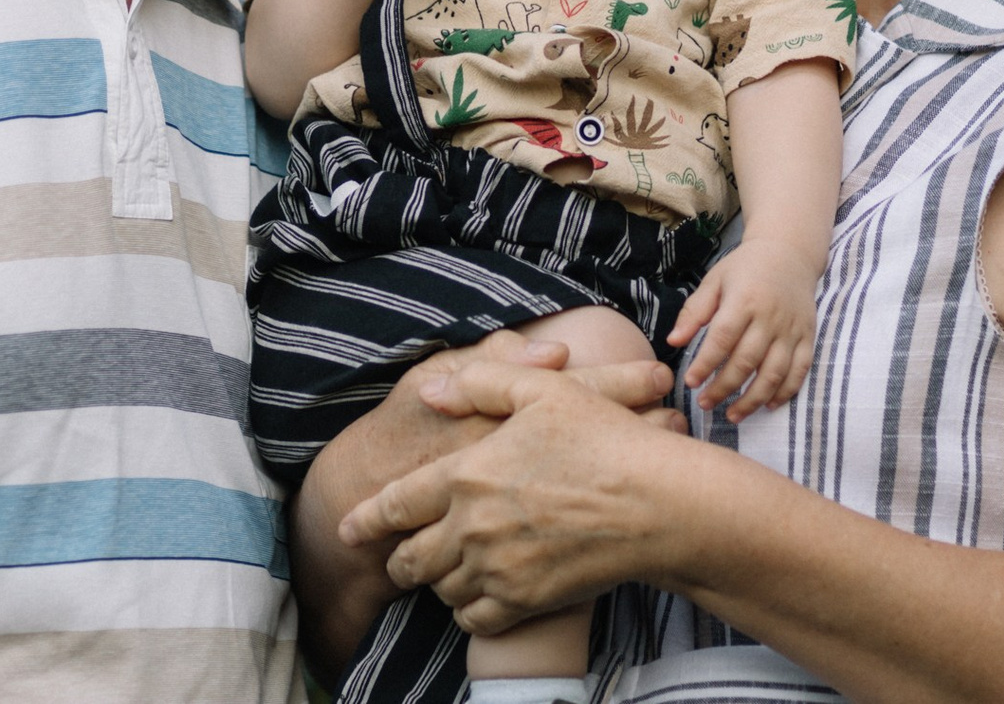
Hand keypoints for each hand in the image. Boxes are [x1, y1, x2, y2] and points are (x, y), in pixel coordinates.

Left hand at [338, 358, 687, 637]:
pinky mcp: (526, 600)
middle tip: (396, 563)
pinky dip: (470, 611)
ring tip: (445, 574)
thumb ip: (479, 384)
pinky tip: (479, 598)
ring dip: (438, 583)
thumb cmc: (602, 440)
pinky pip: (477, 619)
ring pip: (443, 589)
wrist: (656, 504)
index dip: (367, 519)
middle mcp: (472, 526)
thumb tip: (431, 389)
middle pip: (412, 558)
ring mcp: (497, 568)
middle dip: (398, 561)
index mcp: (466, 473)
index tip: (347, 531)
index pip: (397, 504)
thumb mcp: (541, 391)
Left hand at [667, 236, 820, 419]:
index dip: (706, 364)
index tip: (690, 382)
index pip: (722, 339)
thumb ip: (694, 311)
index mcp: (744, 300)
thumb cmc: (745, 267)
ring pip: (774, 372)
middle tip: (705, 404)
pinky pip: (800, 370)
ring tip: (733, 415)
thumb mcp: (715, 280)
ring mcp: (792, 329)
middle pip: (747, 361)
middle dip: (724, 388)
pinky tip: (769, 405)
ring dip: (753, 399)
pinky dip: (785, 391)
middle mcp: (770, 317)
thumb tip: (673, 342)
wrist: (789, 253)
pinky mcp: (808, 336)